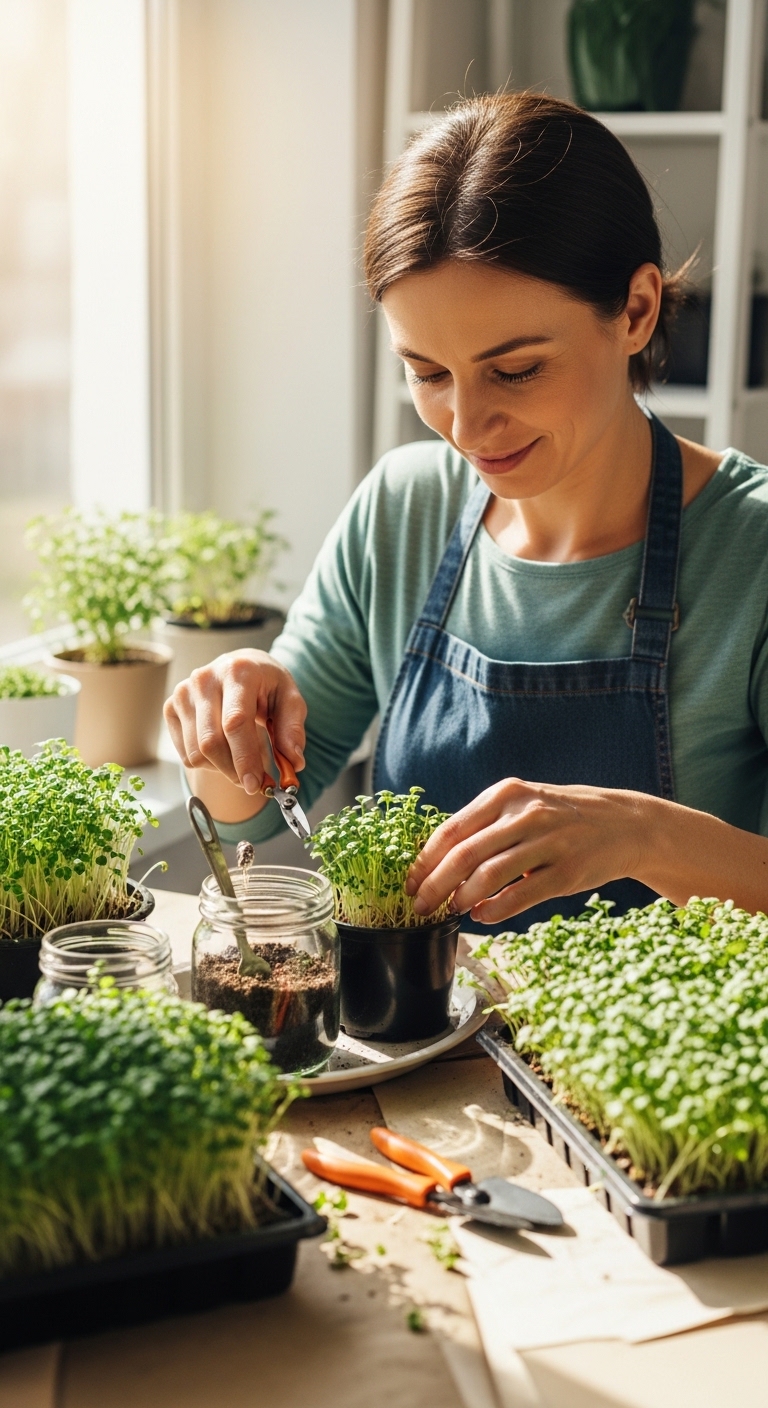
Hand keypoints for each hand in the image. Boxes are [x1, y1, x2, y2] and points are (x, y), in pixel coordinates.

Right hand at [164, 650, 306, 795]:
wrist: (240, 667)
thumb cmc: (267, 685)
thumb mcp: (291, 699)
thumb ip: (293, 730)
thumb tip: (294, 762)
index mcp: (238, 672)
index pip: (235, 722)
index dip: (245, 758)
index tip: (256, 784)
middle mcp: (205, 679)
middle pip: (212, 742)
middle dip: (234, 771)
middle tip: (255, 783)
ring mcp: (183, 693)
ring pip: (197, 753)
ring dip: (222, 769)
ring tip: (241, 759)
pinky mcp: (171, 707)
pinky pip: (186, 754)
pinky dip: (207, 763)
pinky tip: (223, 749)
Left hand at [405, 779, 642, 924]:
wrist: (624, 824)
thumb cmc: (562, 817)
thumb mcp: (524, 804)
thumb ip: (486, 824)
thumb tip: (437, 858)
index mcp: (507, 794)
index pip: (453, 829)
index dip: (426, 860)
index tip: (409, 883)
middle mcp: (525, 814)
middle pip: (464, 855)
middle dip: (435, 885)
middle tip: (419, 906)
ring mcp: (548, 842)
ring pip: (489, 876)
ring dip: (462, 898)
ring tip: (451, 910)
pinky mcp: (566, 872)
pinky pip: (520, 895)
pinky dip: (495, 910)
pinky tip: (482, 916)